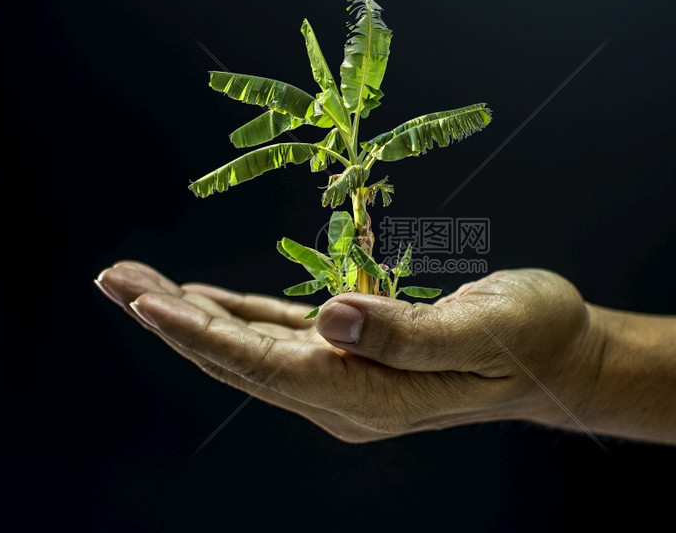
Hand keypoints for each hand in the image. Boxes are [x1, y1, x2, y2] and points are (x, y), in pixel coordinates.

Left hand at [95, 261, 600, 441]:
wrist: (561, 358)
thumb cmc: (534, 338)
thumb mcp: (482, 329)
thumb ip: (405, 333)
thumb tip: (329, 317)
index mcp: (369, 395)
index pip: (267, 365)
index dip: (202, 333)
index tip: (144, 300)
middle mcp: (344, 396)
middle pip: (241, 358)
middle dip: (173, 320)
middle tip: (114, 279)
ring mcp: (346, 379)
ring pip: (252, 346)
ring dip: (193, 316)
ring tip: (138, 284)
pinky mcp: (354, 356)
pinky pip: (280, 337)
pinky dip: (236, 316)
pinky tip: (203, 301)